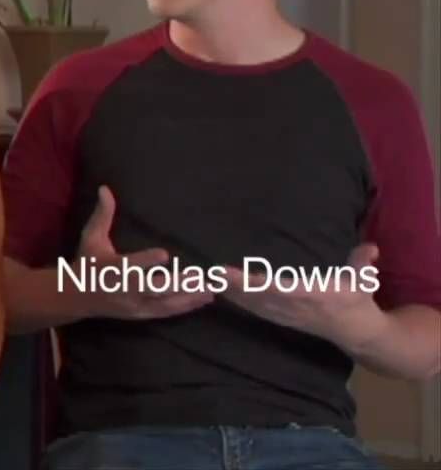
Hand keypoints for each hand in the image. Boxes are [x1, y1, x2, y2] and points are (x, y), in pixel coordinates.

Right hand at [74, 186, 214, 319]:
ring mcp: (133, 304)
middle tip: (200, 276)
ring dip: (187, 297)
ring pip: (163, 303)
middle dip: (178, 284)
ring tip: (209, 290)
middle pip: (154, 288)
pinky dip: (184, 307)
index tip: (164, 254)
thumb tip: (105, 188)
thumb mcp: (91, 237)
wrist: (76, 297)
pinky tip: (201, 300)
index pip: (130, 265)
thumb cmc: (87, 263)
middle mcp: (124, 289)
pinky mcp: (140, 314)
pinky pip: (164, 312)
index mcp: (112, 269)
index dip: (146, 261)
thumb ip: (102, 214)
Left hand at [221, 243, 386, 351]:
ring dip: (230, 292)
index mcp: (311, 295)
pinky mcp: (279, 318)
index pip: (280, 289)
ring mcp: (284, 315)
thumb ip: (362, 262)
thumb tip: (371, 247)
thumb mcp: (363, 280)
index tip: (238, 274)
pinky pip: (253, 310)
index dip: (257, 283)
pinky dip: (236, 301)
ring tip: (208, 279)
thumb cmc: (357, 301)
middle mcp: (293, 307)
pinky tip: (220, 292)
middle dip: (233, 286)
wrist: (356, 332)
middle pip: (257, 297)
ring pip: (251, 304)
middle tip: (210, 272)